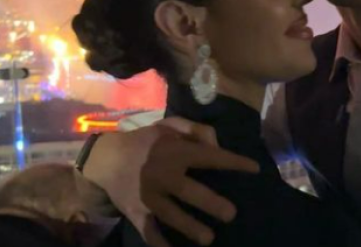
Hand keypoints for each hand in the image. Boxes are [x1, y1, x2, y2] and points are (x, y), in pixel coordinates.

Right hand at [81, 117, 259, 246]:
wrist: (106, 159)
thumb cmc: (146, 141)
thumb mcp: (170, 125)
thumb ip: (197, 131)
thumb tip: (219, 146)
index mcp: (174, 152)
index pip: (209, 158)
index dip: (233, 162)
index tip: (254, 169)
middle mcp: (162, 176)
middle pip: (189, 192)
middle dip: (211, 204)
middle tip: (231, 214)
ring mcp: (148, 197)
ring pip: (171, 216)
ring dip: (190, 228)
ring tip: (209, 239)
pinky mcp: (137, 214)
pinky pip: (150, 233)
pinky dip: (161, 245)